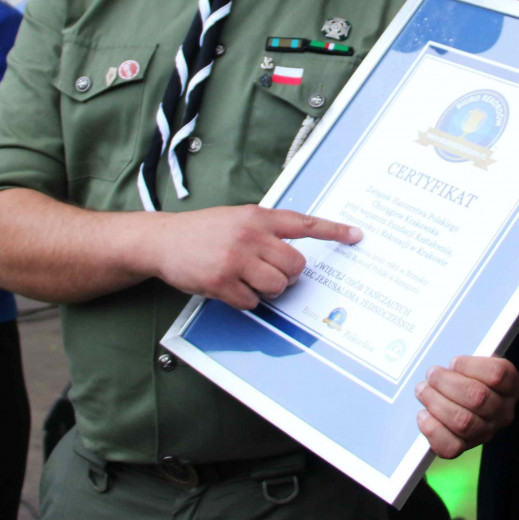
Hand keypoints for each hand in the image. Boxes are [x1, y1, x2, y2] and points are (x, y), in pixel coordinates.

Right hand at [151, 205, 361, 307]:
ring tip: (250, 280)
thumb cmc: (203, 230)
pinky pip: (252, 302)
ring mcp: (235, 260)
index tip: (356, 235)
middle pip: (295, 266)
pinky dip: (246, 300)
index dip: (332, 230)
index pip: (303, 223)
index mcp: (257, 217)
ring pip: (277, 286)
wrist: (163, 240)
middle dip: (288, 275)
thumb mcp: (237, 217)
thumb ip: (265, 228)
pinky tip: (231, 288)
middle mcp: (249, 236)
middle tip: (270, 272)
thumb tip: (294, 250)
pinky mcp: (221, 282)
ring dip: (269, 290)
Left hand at [416, 298, 518, 458]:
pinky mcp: (463, 447)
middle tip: (433, 372)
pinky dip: (433, 431)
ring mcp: (483, 432)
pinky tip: (423, 415)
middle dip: (449, 383)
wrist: (452, 399)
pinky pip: (450, 447)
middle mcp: (502, 411)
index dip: (473, 366)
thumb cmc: (472, 370)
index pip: (499, 375)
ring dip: (437, 403)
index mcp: (512, 385)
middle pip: (478, 399)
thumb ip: (516, 324)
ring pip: (463, 422)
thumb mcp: (491, 345)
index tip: (455, 359)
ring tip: (424, 389)